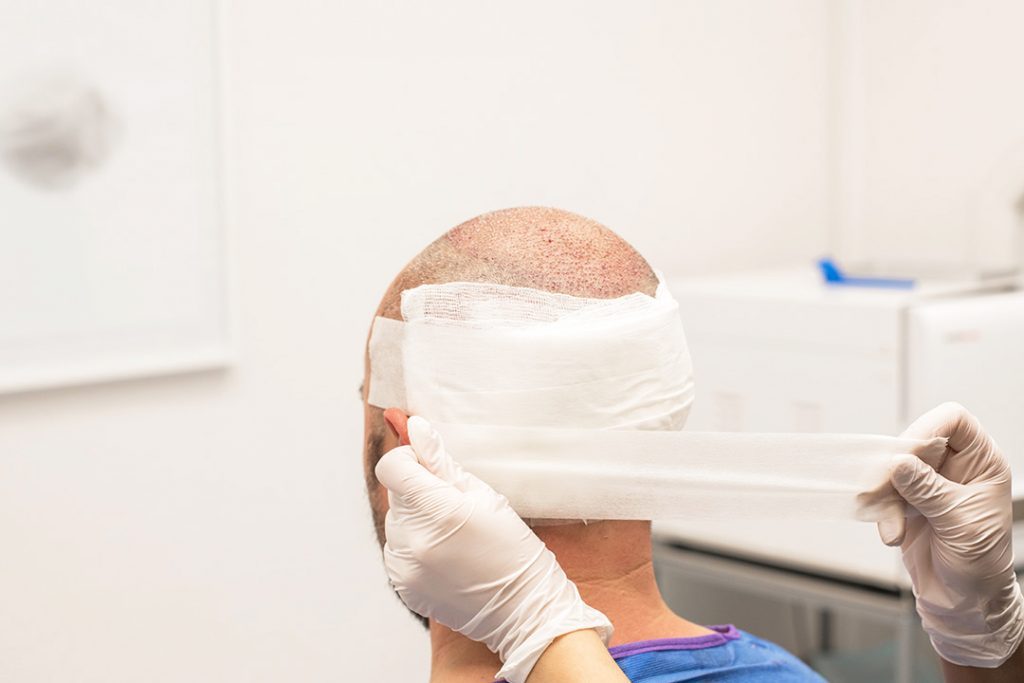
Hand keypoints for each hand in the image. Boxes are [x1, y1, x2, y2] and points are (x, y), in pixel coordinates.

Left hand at [375, 416, 612, 682]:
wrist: (524, 611)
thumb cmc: (512, 550)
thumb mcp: (485, 496)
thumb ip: (441, 462)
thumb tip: (415, 427)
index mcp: (436, 511)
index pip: (391, 467)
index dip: (408, 459)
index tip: (429, 466)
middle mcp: (412, 541)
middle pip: (396, 494)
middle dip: (419, 492)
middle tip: (457, 509)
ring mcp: (403, 568)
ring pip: (396, 523)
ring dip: (417, 520)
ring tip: (454, 537)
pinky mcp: (402, 587)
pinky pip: (398, 551)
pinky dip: (416, 547)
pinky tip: (447, 557)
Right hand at [878, 403, 1023, 667]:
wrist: (962, 604)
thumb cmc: (979, 567)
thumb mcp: (960, 525)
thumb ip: (928, 490)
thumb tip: (898, 461)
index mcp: (981, 465)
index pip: (953, 421)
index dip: (927, 430)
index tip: (905, 456)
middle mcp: (955, 468)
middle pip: (914, 442)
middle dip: (895, 468)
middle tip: (882, 490)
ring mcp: (928, 484)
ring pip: (892, 467)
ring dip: (885, 495)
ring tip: (891, 526)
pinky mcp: (906, 502)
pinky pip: (882, 491)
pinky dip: (880, 511)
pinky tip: (891, 533)